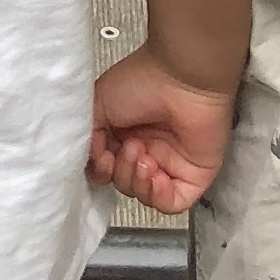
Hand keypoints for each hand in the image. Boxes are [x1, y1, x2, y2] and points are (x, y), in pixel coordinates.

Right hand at [89, 46, 232, 215]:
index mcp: (123, 134)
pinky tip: (156, 177)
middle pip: (122, 183)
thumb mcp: (97, 103)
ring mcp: (170, 163)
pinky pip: (172, 203)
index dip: (99, 169)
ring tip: (143, 155)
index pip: (105, 168)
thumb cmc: (143, 80)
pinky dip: (158, 197)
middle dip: (119, 172)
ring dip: (137, 181)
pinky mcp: (192, 174)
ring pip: (144, 195)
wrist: (180, 76)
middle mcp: (146, 149)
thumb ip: (86, 137)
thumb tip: (86, 161)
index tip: (101, 155)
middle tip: (127, 148)